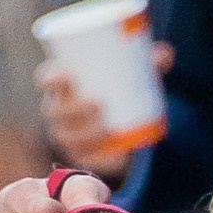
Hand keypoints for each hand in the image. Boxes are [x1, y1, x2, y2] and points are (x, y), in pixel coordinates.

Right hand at [38, 42, 171, 175]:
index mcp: (63, 87)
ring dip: (84, 133)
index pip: (47, 80)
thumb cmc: (118, 90)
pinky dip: (94, 157)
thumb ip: (147, 64)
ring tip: (105, 128)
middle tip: (98, 103)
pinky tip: (102, 155)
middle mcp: (59, 111)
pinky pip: (83, 160)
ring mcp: (68, 135)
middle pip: (56, 111)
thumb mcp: (132, 75)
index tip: (66, 74)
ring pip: (69, 136)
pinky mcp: (83, 156)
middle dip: (73, 108)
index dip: (50, 78)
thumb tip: (165, 53)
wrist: (124, 126)